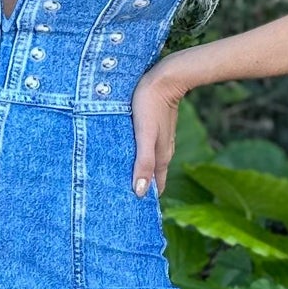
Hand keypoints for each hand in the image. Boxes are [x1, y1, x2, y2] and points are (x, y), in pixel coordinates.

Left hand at [130, 61, 185, 196]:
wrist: (166, 77)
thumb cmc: (151, 104)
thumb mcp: (144, 135)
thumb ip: (143, 163)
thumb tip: (140, 193)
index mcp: (161, 157)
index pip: (156, 187)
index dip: (146, 199)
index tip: (131, 211)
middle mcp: (163, 151)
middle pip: (153, 177)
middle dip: (141, 189)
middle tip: (121, 199)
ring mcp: (160, 140)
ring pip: (150, 163)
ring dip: (139, 173)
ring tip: (121, 181)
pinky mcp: (155, 129)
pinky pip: (147, 150)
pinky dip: (138, 159)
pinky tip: (127, 156)